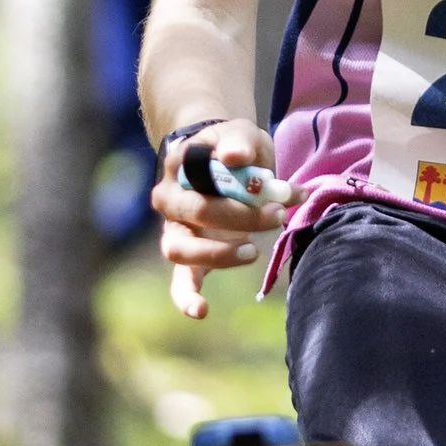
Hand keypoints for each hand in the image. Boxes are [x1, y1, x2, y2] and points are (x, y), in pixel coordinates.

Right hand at [154, 117, 286, 319]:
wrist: (222, 161)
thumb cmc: (234, 149)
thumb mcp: (243, 134)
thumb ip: (240, 142)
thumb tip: (235, 156)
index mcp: (180, 164)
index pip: (196, 172)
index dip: (231, 181)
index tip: (268, 185)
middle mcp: (169, 198)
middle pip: (195, 212)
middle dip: (239, 216)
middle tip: (277, 215)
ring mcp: (175, 229)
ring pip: (180, 249)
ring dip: (218, 253)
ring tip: (252, 250)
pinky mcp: (187, 255)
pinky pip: (179, 281)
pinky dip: (187, 298)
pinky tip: (201, 311)